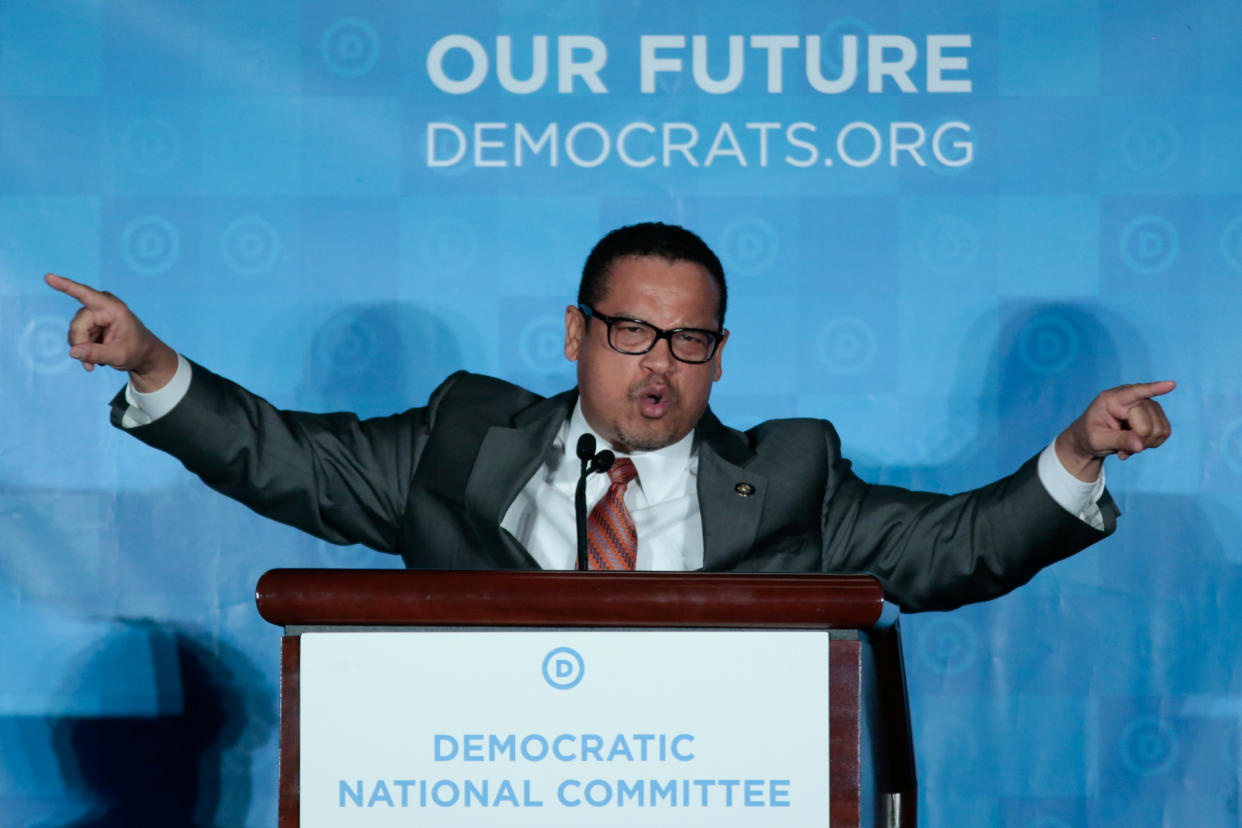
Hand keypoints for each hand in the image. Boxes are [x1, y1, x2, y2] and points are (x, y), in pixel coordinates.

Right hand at [44, 273, 177, 391]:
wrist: (143, 355)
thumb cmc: (136, 351)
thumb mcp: (119, 356)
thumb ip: (97, 354)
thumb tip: (73, 352)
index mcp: (113, 308)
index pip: (85, 294)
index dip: (66, 286)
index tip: (48, 277)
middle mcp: (101, 308)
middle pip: (77, 325)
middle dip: (81, 345)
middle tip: (91, 364)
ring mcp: (93, 316)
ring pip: (74, 333)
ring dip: (83, 350)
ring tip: (97, 361)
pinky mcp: (89, 325)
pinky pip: (76, 338)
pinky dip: (83, 351)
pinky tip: (96, 359)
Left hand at [1055, 381, 1174, 480]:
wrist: (1092, 438)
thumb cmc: (1090, 435)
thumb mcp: (1097, 440)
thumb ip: (1118, 441)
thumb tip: (1140, 445)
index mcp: (1111, 399)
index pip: (1135, 393)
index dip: (1154, 389)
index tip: (1171, 384)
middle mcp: (1132, 398)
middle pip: (1147, 426)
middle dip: (1137, 441)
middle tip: (1120, 447)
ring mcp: (1147, 405)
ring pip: (1160, 430)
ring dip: (1143, 444)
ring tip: (1126, 444)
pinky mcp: (1156, 415)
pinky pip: (1164, 433)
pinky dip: (1151, 443)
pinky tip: (1135, 443)